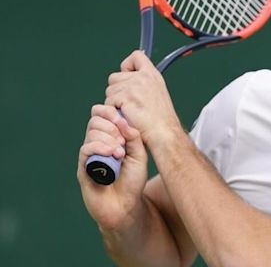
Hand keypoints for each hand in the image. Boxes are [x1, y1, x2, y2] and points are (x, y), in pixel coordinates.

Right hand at [77, 104, 147, 229]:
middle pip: (95, 120)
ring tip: (120, 153)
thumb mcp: (139, 156)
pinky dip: (99, 147)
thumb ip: (134, 137)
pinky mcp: (83, 168)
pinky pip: (85, 149)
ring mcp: (90, 155)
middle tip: (123, 141)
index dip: (111, 113)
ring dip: (108, 138)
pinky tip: (112, 154)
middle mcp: (98, 143)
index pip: (104, 114)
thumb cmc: (133, 181)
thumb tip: (124, 120)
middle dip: (111, 126)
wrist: (125, 206)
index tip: (123, 121)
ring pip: (91, 133)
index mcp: (111, 137)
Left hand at [104, 50, 181, 147]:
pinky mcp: (125, 98)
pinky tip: (125, 116)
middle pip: (115, 77)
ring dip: (114, 102)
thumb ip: (144, 82)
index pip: (136, 56)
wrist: (163, 132)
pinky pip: (109, 101)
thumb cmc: (161, 118)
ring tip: (128, 111)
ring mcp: (133, 87)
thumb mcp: (158, 92)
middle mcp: (142, 77)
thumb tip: (131, 77)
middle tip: (128, 103)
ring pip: (110, 91)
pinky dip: (113, 110)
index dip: (127, 65)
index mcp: (152, 74)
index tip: (128, 75)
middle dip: (117, 90)